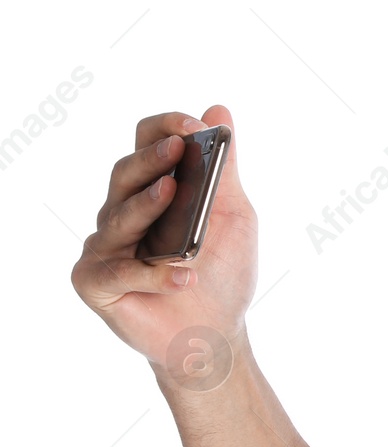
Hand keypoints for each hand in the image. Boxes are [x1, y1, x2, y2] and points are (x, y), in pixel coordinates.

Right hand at [70, 104, 258, 367]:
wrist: (217, 336)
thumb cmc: (223, 275)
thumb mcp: (234, 218)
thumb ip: (225, 171)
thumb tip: (219, 111)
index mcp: (153, 189)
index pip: (145, 142)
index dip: (166, 128)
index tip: (196, 127)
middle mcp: (121, 211)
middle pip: (125, 173)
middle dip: (152, 158)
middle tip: (178, 147)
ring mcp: (104, 246)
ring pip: (119, 217)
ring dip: (148, 206)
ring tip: (174, 195)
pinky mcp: (94, 282)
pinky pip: (118, 270)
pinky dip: (153, 273)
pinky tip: (185, 274)